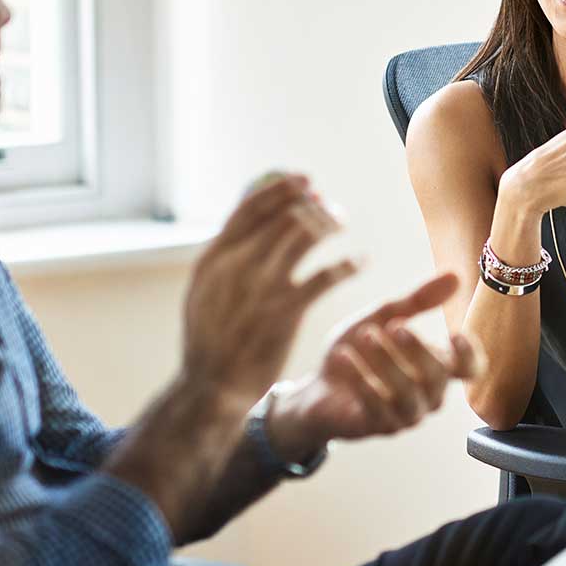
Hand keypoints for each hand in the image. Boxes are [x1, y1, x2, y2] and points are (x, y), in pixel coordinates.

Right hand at [181, 174, 358, 400]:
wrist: (211, 386)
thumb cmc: (211, 339)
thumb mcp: (204, 291)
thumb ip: (224, 258)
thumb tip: (248, 221)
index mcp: (213, 258)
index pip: (250, 208)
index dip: (281, 189)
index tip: (304, 179)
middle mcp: (237, 265)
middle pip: (283, 217)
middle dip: (311, 204)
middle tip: (329, 205)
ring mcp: (262, 287)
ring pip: (305, 236)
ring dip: (330, 223)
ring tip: (343, 222)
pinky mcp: (286, 311)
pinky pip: (326, 276)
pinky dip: (348, 264)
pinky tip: (361, 261)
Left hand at [270, 272, 481, 451]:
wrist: (317, 387)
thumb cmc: (358, 351)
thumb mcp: (383, 317)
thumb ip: (417, 300)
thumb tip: (455, 275)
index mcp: (435, 367)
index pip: (469, 370)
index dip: (469, 355)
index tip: (454, 334)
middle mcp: (427, 395)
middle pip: (438, 377)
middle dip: (418, 350)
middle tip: (394, 325)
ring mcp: (405, 415)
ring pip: (408, 395)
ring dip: (388, 363)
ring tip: (366, 335)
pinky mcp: (378, 427)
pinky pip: (377, 409)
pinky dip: (361, 380)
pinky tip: (344, 357)